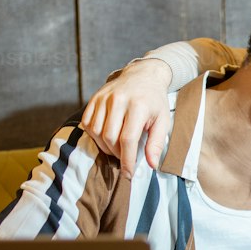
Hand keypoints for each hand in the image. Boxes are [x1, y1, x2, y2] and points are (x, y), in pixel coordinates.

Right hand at [82, 57, 173, 176]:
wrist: (143, 76)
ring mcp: (104, 98)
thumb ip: (156, 143)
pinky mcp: (94, 98)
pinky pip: (87, 123)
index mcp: (138, 106)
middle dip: (117, 154)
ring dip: (105, 146)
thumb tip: (151, 165)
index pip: (128, 139)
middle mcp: (118, 100)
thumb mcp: (163, 121)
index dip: (127, 160)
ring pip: (97, 132)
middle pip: (110, 137)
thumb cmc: (154, 102)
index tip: (128, 174)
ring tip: (117, 148)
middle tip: (126, 156)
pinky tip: (106, 137)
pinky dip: (95, 135)